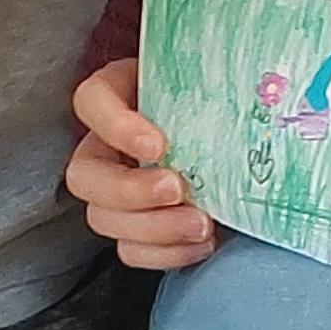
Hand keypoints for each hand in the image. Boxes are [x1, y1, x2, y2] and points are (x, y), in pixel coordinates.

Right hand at [64, 56, 217, 268]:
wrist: (230, 131)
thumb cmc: (213, 95)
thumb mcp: (204, 75)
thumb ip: (208, 77)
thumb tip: (245, 77)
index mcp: (114, 95)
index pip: (91, 102)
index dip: (116, 127)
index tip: (158, 144)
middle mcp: (103, 144)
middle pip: (85, 176)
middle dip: (130, 190)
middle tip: (177, 189)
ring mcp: (113, 190)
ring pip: (104, 219)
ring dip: (153, 229)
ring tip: (201, 223)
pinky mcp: (133, 227)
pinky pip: (131, 250)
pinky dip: (166, 253)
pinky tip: (201, 243)